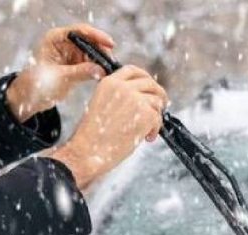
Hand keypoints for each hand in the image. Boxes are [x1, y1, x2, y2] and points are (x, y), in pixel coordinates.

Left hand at [6, 23, 114, 122]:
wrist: (30, 98)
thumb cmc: (37, 84)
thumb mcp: (60, 78)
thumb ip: (81, 72)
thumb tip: (101, 70)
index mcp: (55, 39)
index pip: (79, 31)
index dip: (96, 36)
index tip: (109, 44)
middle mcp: (64, 43)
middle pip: (89, 41)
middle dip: (101, 50)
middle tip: (111, 62)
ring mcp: (70, 54)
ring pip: (92, 53)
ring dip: (101, 60)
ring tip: (109, 70)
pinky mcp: (75, 65)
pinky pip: (91, 64)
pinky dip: (98, 68)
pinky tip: (104, 75)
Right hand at [49, 65, 168, 188]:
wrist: (88, 151)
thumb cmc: (92, 136)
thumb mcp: (102, 105)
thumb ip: (119, 96)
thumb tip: (143, 97)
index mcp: (108, 83)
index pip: (132, 70)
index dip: (145, 78)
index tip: (151, 88)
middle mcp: (122, 87)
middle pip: (150, 84)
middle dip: (158, 95)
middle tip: (160, 108)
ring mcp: (135, 99)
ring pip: (157, 102)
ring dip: (156, 117)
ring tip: (146, 131)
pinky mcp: (145, 114)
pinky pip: (158, 119)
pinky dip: (155, 130)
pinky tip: (146, 138)